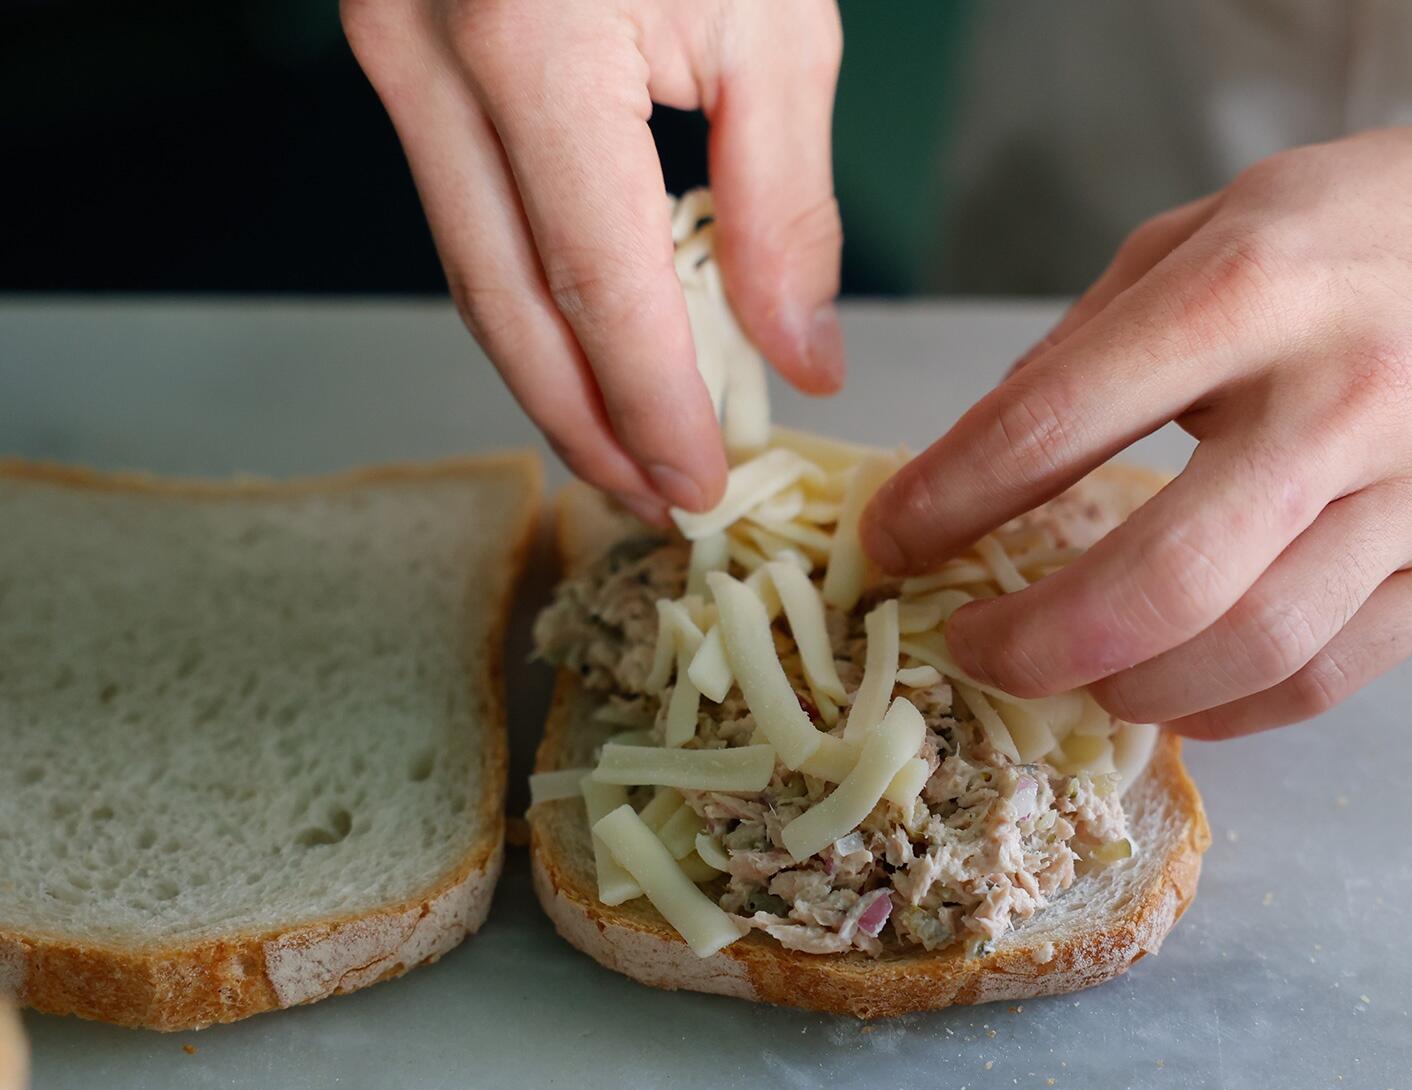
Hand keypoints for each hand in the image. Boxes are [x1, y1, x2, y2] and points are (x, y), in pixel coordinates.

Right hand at [343, 0, 845, 521]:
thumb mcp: (773, 21)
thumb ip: (783, 199)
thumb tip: (797, 352)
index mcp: (531, 44)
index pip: (594, 283)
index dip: (648, 404)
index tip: (700, 481)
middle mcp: (430, 58)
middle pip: (504, 304)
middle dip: (584, 426)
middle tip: (658, 499)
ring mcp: (395, 55)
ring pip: (471, 271)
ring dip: (551, 378)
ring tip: (631, 449)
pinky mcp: (403, 55)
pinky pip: (466, 211)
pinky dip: (531, 298)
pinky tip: (590, 350)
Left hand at [860, 1, 1411, 738]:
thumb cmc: (1388, 223)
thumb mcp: (1224, 224)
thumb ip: (1102, 336)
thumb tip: (985, 456)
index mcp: (1258, 286)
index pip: (1062, 418)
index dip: (950, 499)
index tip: (890, 545)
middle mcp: (1345, 400)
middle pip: (1163, 577)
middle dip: (1034, 640)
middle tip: (970, 652)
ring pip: (1249, 650)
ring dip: (1126, 689)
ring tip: (1069, 677)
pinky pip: (1329, 679)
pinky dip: (1229, 710)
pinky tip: (1172, 697)